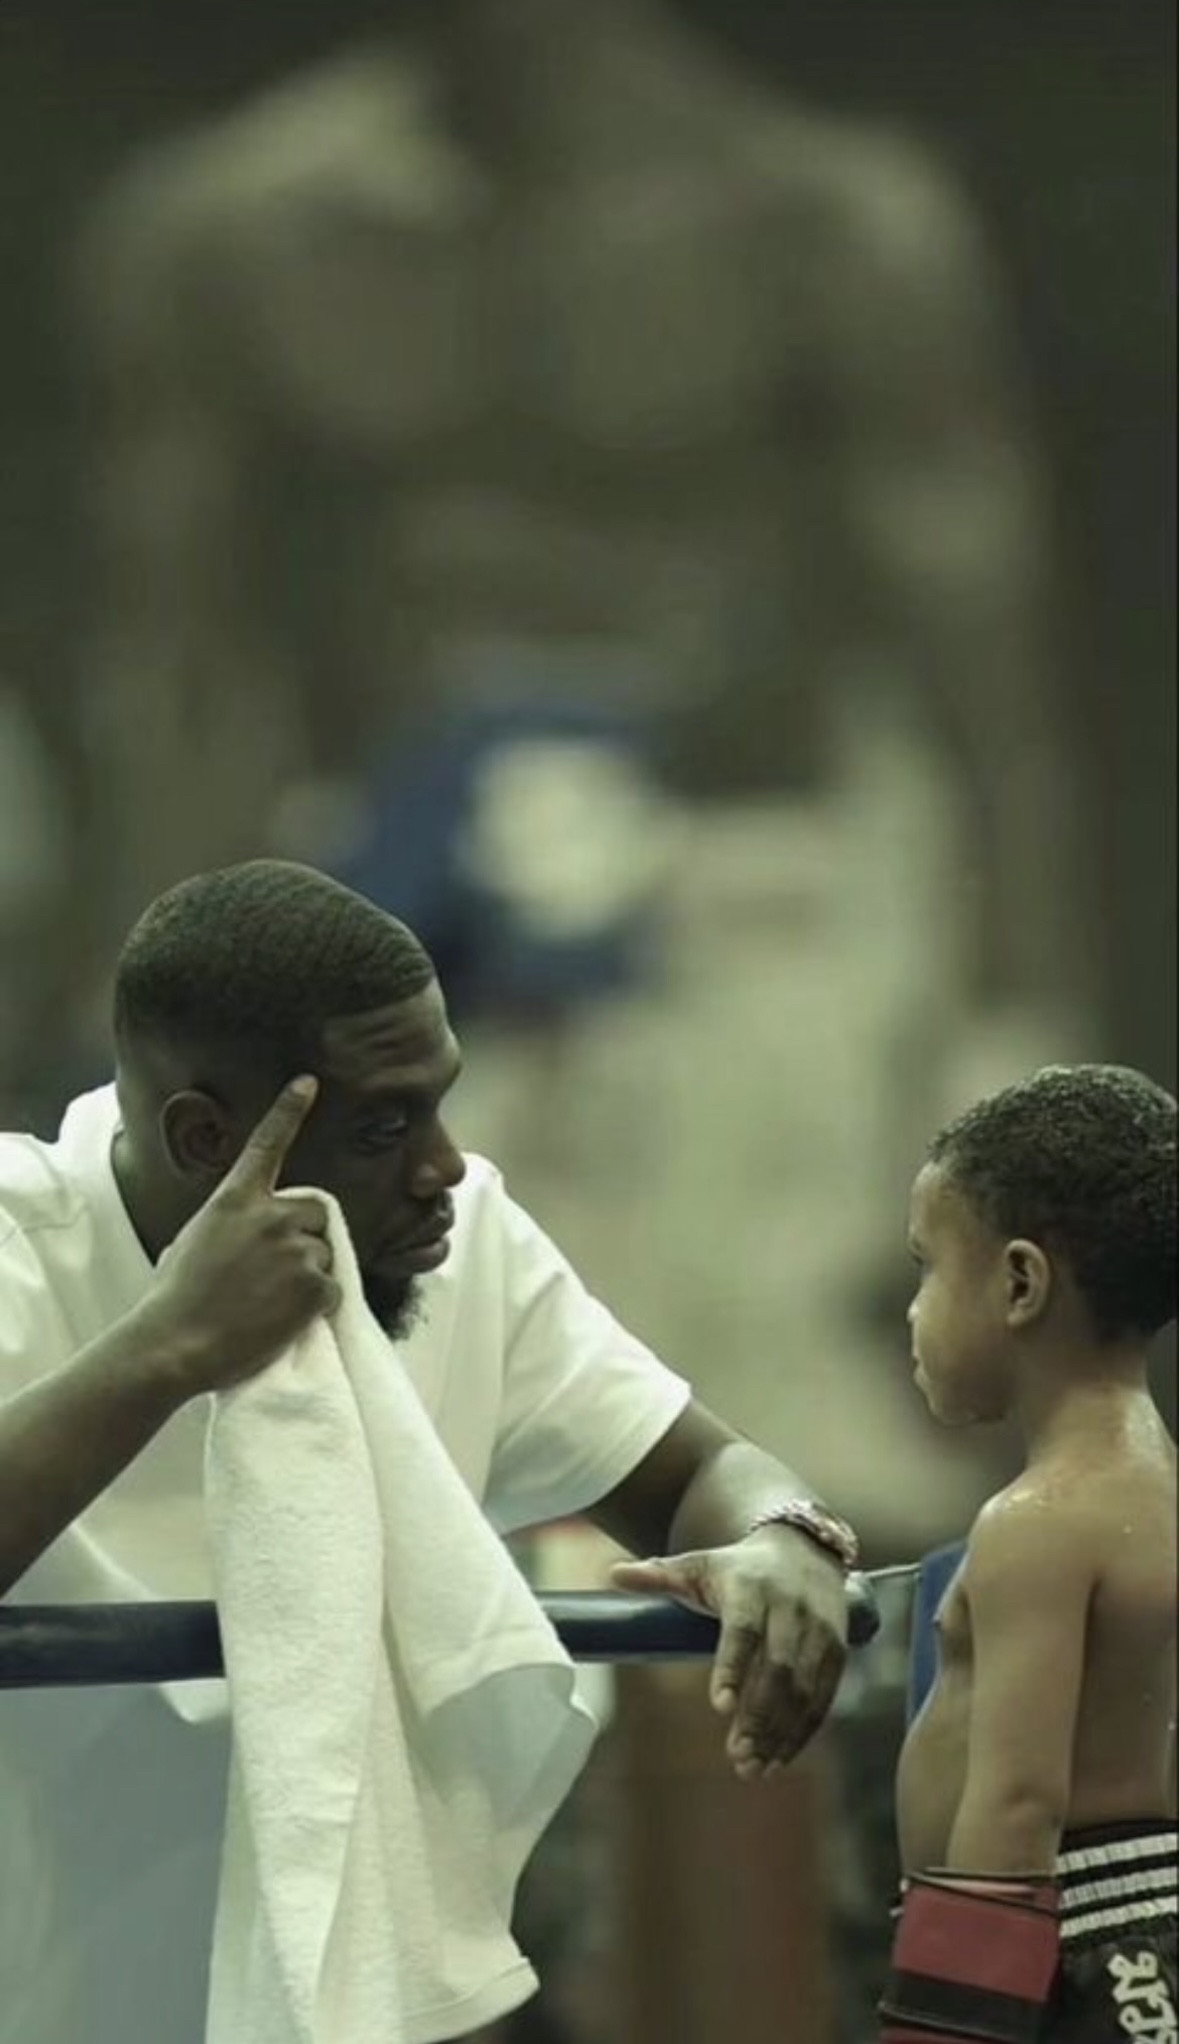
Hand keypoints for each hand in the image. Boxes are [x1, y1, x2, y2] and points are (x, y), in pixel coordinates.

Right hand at [145, 1076, 339, 1394]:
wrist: (176, 1343)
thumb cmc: (173, 1300)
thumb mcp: (191, 1243)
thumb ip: (226, 1227)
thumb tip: (240, 1240)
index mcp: (235, 1199)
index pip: (267, 1144)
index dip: (289, 1111)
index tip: (308, 1082)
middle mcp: (271, 1215)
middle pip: (316, 1212)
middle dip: (308, 1234)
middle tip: (280, 1270)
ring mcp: (296, 1249)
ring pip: (326, 1254)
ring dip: (310, 1275)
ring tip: (270, 1303)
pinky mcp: (315, 1284)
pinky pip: (332, 1291)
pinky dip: (317, 1307)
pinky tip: (284, 1321)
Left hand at [611, 1526, 847, 1776]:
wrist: (803, 1548)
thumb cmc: (738, 1567)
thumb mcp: (699, 1564)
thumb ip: (659, 1575)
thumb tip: (613, 1574)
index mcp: (751, 1587)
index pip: (743, 1630)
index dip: (732, 1667)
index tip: (718, 1706)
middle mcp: (791, 1608)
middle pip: (778, 1668)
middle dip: (759, 1715)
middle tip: (736, 1757)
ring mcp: (819, 1631)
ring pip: (804, 1689)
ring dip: (781, 1732)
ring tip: (753, 1768)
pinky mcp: (838, 1651)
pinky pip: (823, 1697)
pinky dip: (803, 1731)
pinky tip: (780, 1759)